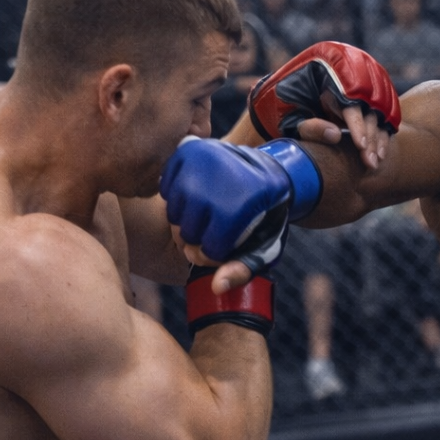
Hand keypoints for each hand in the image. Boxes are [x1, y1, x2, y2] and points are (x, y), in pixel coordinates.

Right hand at [160, 139, 319, 265]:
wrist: (274, 170)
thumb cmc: (268, 215)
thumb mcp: (266, 246)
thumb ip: (242, 269)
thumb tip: (216, 288)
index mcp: (238, 209)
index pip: (207, 251)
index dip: (215, 255)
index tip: (228, 245)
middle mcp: (215, 184)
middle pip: (186, 233)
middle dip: (199, 239)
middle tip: (216, 229)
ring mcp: (199, 164)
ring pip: (172, 214)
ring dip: (186, 220)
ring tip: (208, 213)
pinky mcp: (187, 152)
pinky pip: (165, 188)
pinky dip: (177, 197)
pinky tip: (197, 195)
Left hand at [294, 96, 390, 169]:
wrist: (294, 104)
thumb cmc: (291, 113)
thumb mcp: (294, 120)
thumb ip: (312, 127)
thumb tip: (335, 135)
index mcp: (331, 84)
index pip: (350, 105)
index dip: (357, 125)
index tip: (361, 145)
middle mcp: (351, 87)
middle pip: (368, 112)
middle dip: (370, 139)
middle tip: (369, 163)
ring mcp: (363, 95)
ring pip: (378, 116)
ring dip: (378, 140)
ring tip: (374, 163)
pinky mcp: (370, 105)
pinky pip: (383, 119)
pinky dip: (384, 137)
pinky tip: (381, 154)